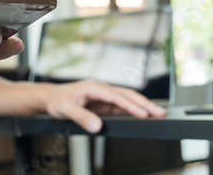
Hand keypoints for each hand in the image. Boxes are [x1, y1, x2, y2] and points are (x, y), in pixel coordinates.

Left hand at [45, 80, 165, 132]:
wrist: (52, 98)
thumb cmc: (57, 101)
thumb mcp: (65, 110)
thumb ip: (81, 117)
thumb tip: (97, 126)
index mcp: (92, 87)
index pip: (115, 96)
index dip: (130, 105)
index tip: (143, 113)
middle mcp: (101, 89)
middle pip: (126, 95)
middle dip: (144, 103)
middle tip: (161, 112)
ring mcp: (104, 96)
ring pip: (127, 99)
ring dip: (142, 106)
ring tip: (159, 114)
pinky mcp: (104, 103)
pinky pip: (122, 106)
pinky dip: (134, 110)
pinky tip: (144, 115)